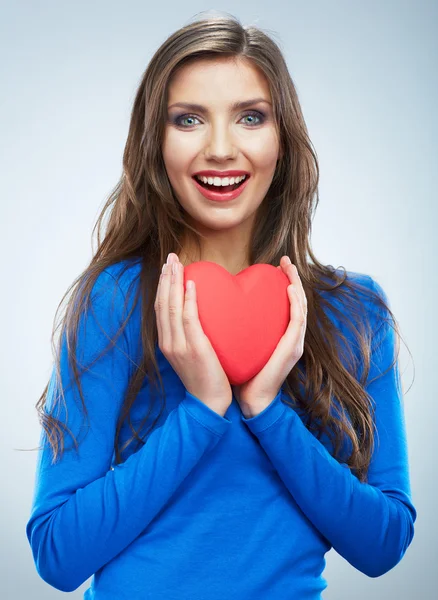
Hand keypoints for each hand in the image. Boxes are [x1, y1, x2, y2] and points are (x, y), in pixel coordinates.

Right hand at [154, 253, 232, 415]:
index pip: (160, 309)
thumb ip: (189, 335)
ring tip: (177, 263)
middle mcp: (168, 342)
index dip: (162, 286)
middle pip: (162, 303)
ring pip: (172, 307)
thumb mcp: (191, 354)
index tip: (167, 268)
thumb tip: (196, 314)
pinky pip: (189, 319)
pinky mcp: (194, 349)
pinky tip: (191, 283)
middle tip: (170, 257)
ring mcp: (179, 346)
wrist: (209, 404)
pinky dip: (189, 299)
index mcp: (166, 343)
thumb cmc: (205, 378)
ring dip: (174, 282)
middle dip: (166, 278)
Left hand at [232, 256, 307, 417]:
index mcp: (280, 333)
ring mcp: (294, 342)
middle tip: (284, 260)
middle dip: (292, 278)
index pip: (286, 302)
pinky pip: (297, 322)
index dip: (284, 282)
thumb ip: (241, 326)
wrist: (252, 399)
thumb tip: (223, 306)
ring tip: (289, 267)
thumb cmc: (244, 373)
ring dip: (297, 285)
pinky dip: (296, 304)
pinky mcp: (292, 349)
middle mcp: (290, 336)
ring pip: (301, 307)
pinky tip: (289, 289)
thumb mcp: (242, 343)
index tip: (275, 265)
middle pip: (297, 300)